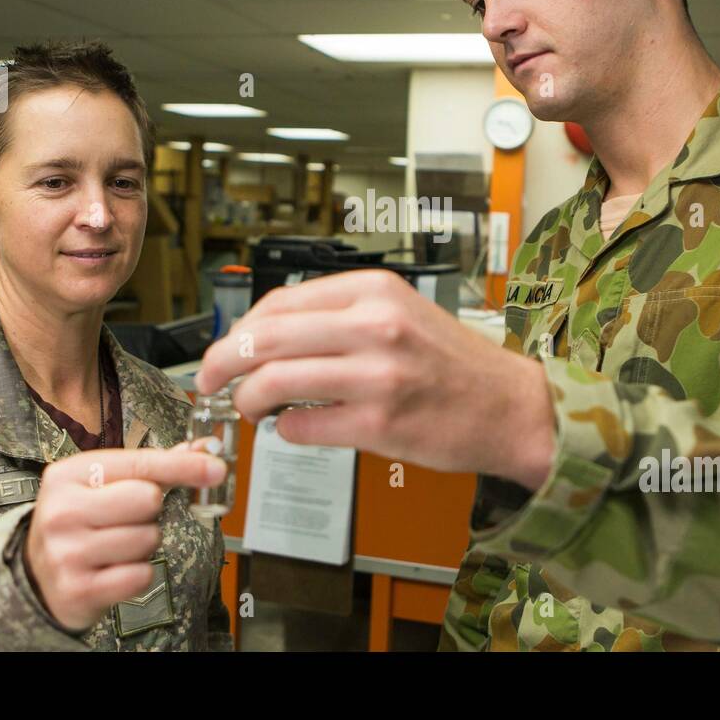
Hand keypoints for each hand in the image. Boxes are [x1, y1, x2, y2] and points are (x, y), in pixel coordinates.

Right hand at [22, 444, 226, 631]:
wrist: (37, 576)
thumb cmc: (80, 522)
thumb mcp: (103, 485)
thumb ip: (154, 466)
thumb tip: (205, 448)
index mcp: (68, 475)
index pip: (140, 464)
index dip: (184, 466)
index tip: (215, 468)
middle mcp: (62, 511)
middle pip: (148, 499)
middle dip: (150, 512)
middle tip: (127, 519)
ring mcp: (67, 552)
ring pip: (147, 539)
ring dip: (144, 544)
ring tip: (117, 545)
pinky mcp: (78, 589)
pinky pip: (140, 575)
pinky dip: (138, 573)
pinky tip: (115, 569)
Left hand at [195, 270, 555, 488]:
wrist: (511, 407)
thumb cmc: (452, 364)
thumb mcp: (400, 312)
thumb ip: (337, 316)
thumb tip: (264, 335)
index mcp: (375, 290)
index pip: (278, 302)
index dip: (237, 329)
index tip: (224, 347)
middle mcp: (375, 325)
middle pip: (264, 338)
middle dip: (220, 361)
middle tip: (208, 379)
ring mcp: (378, 375)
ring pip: (275, 383)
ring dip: (247, 400)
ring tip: (249, 408)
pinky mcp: (380, 423)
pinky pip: (304, 426)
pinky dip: (286, 429)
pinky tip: (294, 426)